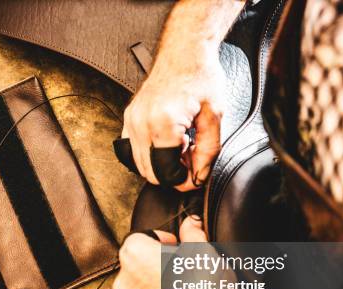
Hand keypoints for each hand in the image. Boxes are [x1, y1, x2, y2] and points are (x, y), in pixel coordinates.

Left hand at [113, 216, 248, 288]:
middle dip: (154, 265)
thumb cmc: (207, 288)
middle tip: (180, 270)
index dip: (160, 241)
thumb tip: (192, 222)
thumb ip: (192, 232)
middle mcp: (125, 282)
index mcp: (136, 255)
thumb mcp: (203, 251)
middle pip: (136, 266)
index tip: (174, 248)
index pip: (140, 238)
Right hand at [122, 43, 224, 190]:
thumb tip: (198, 177)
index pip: (167, 173)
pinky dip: (149, 156)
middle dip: (173, 175)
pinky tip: (166, 145)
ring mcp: (132, 121)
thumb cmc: (200, 77)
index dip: (185, 181)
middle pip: (150, 174)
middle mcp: (142, 123)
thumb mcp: (214, 117)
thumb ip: (207, 152)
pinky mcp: (128, 118)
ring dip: (160, 166)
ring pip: (139, 165)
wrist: (184, 52)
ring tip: (181, 150)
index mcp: (164, 123)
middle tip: (191, 161)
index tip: (196, 174)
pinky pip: (131, 151)